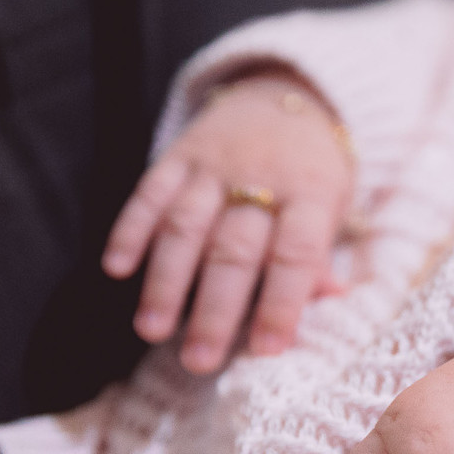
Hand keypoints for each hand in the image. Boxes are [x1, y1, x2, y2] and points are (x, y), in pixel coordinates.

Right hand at [102, 70, 353, 373]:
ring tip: (152, 329)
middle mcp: (262, 177)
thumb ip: (322, 256)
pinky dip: (131, 228)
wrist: (290, 94)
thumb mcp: (336, 207)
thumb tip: (330, 301)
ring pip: (186, 224)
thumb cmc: (315, 171)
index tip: (265, 350)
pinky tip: (117, 268)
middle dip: (215, 309)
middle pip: (234, 249)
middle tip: (199, 359)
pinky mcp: (180, 153)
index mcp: (312, 193)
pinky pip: (150, 191)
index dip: (281, 304)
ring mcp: (217, 164)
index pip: (296, 254)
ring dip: (166, 280)